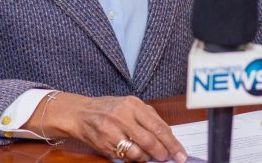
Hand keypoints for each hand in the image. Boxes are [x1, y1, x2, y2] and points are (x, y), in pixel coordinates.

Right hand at [29, 93, 187, 161]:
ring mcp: (113, 129)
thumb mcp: (129, 105)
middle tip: (169, 158)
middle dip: (163, 153)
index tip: (180, 152)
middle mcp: (123, 115)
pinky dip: (134, 159)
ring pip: (138, 151)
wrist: (80, 113)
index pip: (159, 126)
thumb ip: (148, 117)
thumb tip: (168, 135)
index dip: (172, 143)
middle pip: (151, 140)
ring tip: (150, 157)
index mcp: (133, 104)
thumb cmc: (108, 109)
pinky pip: (125, 156)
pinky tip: (136, 156)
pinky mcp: (104, 142)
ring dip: (148, 158)